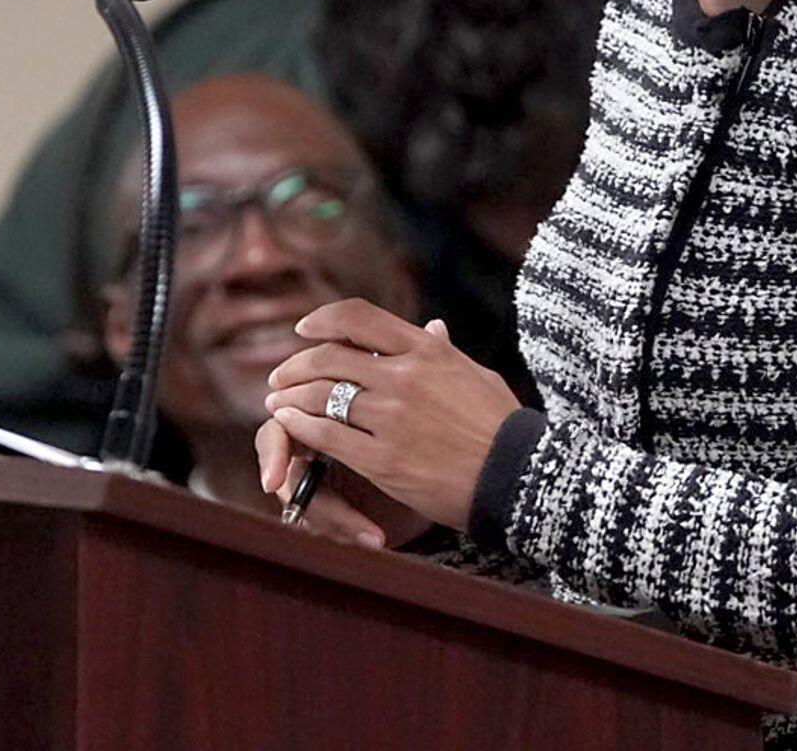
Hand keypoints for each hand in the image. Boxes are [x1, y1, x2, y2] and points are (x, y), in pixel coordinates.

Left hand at [256, 301, 520, 535]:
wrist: (518, 479)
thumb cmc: (502, 427)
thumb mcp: (477, 376)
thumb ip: (445, 352)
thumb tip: (432, 327)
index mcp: (427, 351)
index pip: (360, 318)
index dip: (324, 319)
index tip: (304, 329)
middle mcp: (405, 376)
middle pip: (330, 356)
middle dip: (297, 364)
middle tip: (282, 376)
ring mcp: (392, 417)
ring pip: (323, 395)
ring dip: (292, 397)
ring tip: (278, 403)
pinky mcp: (383, 458)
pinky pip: (327, 436)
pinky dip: (301, 427)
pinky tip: (290, 426)